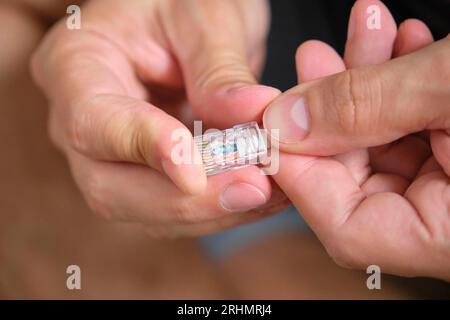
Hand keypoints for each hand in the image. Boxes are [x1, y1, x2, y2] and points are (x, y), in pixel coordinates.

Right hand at [31, 0, 285, 236]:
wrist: (179, 18)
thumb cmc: (179, 2)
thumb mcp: (204, 15)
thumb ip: (220, 67)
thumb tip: (250, 114)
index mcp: (76, 66)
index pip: (94, 123)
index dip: (144, 150)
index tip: (194, 173)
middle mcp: (84, 122)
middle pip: (112, 188)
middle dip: (186, 201)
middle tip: (253, 190)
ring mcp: (114, 155)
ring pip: (148, 210)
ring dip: (211, 211)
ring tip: (269, 193)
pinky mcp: (148, 173)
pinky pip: (177, 207)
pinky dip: (220, 207)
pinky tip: (261, 195)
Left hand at [264, 0, 449, 279]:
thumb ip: (366, 105)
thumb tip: (283, 120)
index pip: (346, 225)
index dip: (300, 171)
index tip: (270, 120)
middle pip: (360, 179)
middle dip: (332, 109)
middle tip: (314, 57)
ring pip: (388, 145)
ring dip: (368, 83)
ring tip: (364, 26)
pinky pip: (421, 129)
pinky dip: (403, 85)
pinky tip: (400, 42)